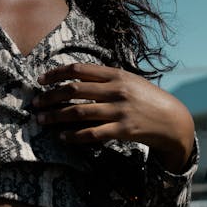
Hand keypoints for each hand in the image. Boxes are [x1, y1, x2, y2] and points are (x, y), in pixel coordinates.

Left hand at [33, 63, 194, 173]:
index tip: (40, 80)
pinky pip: (92, 133)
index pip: (78, 70)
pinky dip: (74, 136)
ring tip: (41, 120)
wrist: (171, 119)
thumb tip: (73, 77)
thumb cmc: (145, 98)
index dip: (56, 74)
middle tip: (35, 103)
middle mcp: (116, 90)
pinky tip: (62, 137)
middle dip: (50, 96)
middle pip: (74, 90)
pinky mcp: (123, 130)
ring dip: (56, 116)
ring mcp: (119, 110)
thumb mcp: (128, 80)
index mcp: (115, 74)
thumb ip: (104, 78)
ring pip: (79, 112)